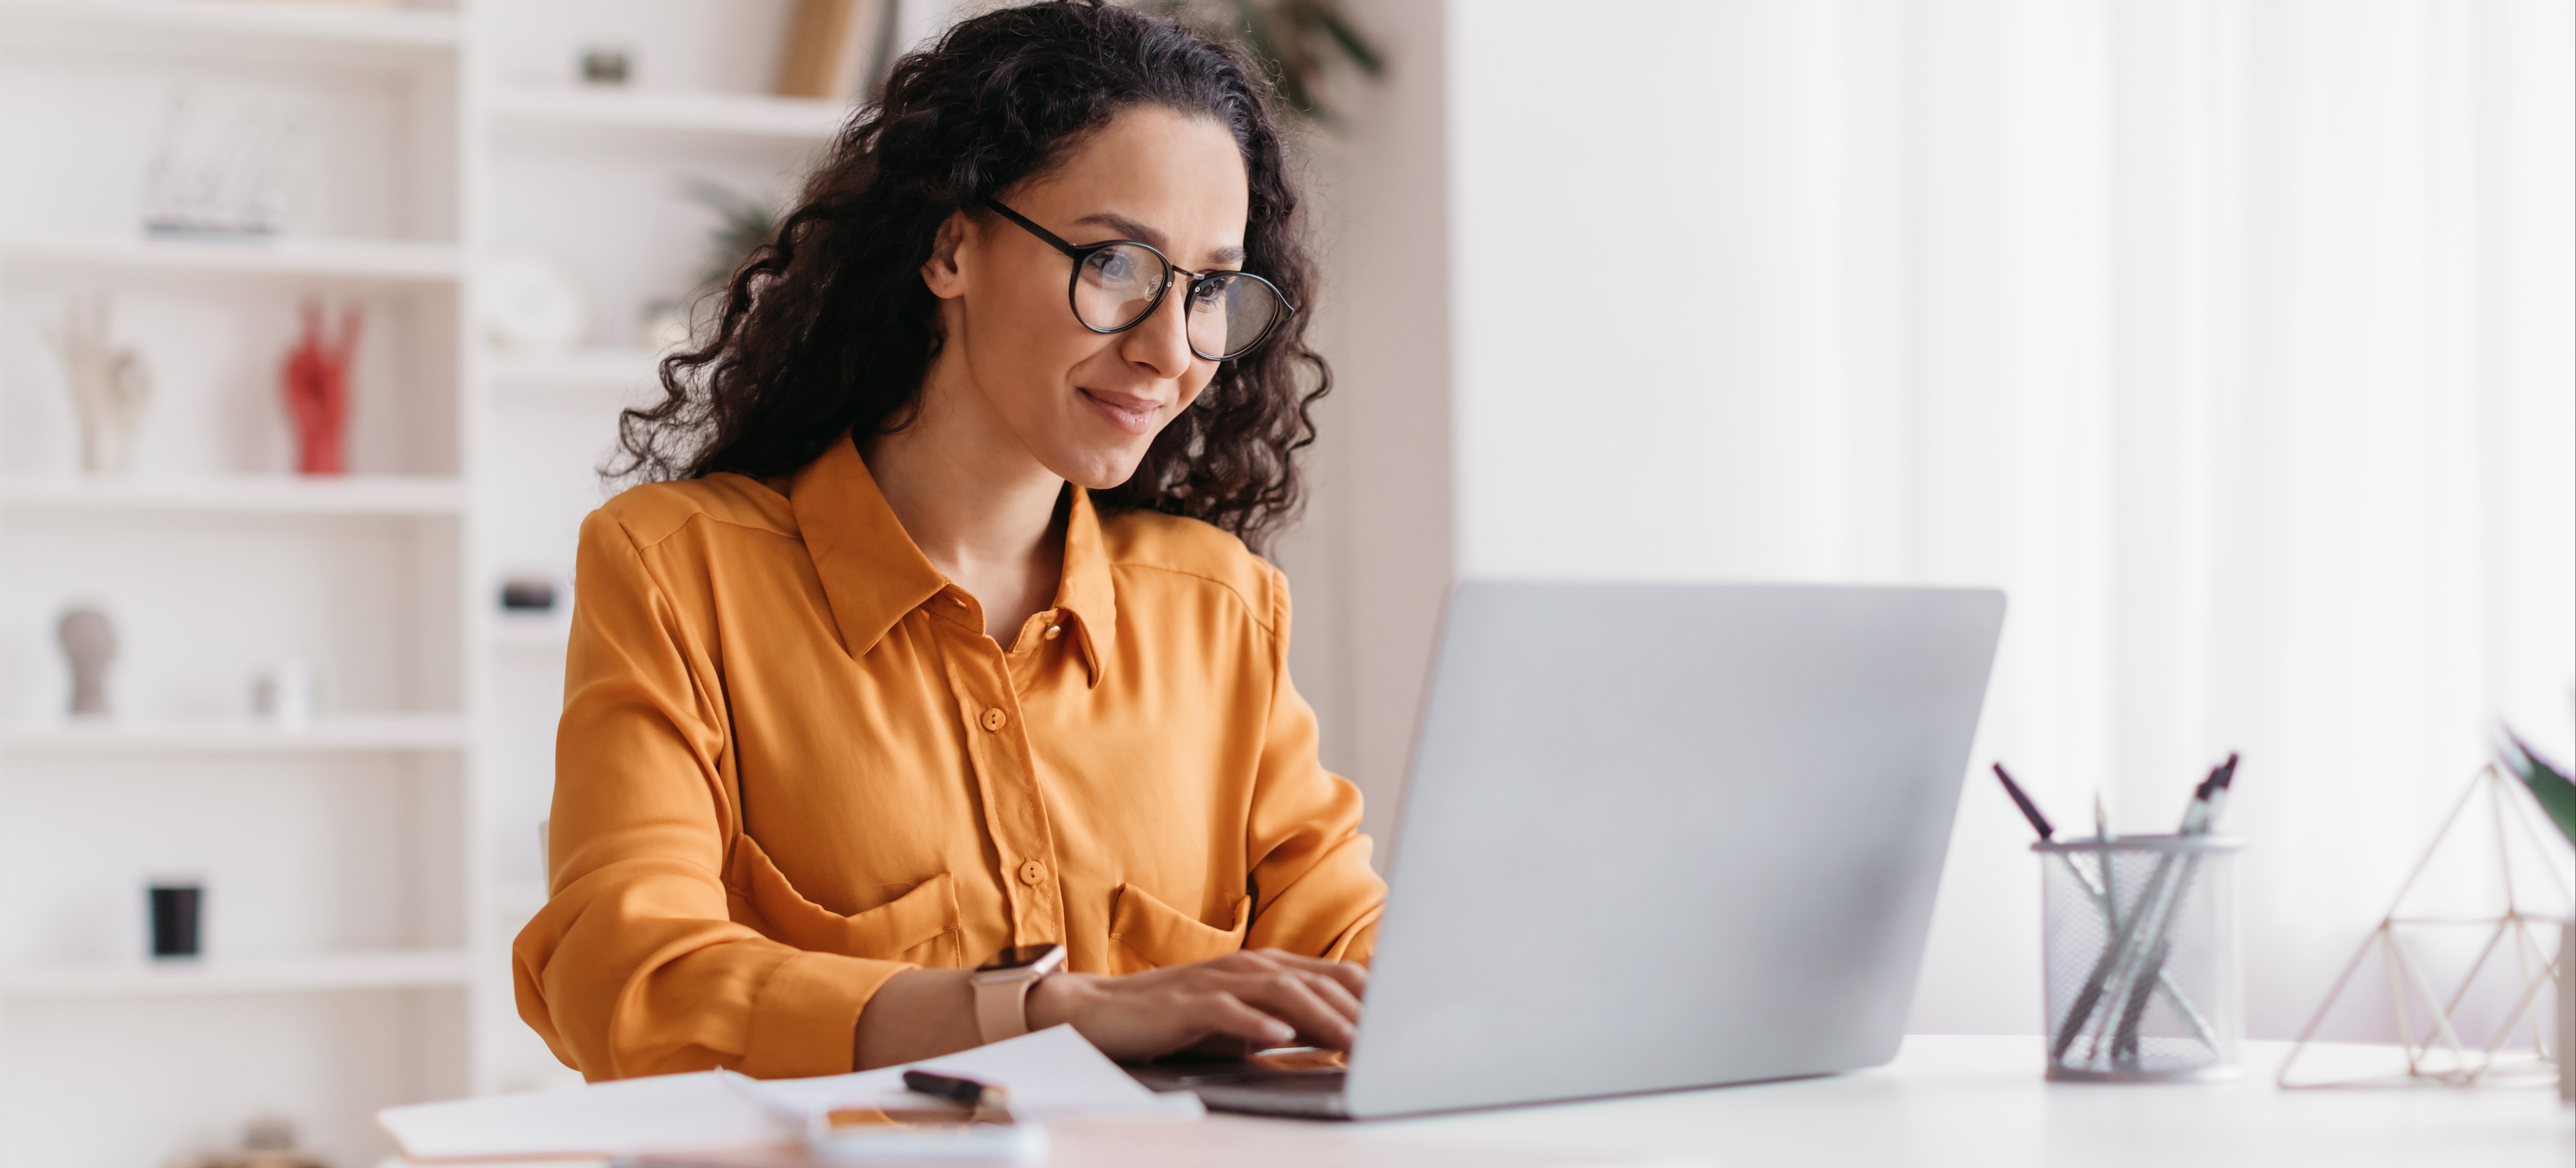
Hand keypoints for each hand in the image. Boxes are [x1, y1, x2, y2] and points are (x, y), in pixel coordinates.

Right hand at [1022, 948, 1366, 1062]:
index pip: (1333, 976)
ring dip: (1322, 1018)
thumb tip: (1343, 1037)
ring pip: (1282, 993)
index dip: (1373, 996)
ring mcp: (1216, 982)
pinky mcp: (1185, 1003)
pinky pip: (1226, 1012)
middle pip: (1317, 981)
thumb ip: (1288, 1020)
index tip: (1410, 1018)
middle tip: (1395, 1039)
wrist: (1099, 1012)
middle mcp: (1247, 966)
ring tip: (1355, 1042)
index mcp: (1266, 967)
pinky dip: (1256, 1023)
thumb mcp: (1242, 1018)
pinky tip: (1280, 1036)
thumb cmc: (1177, 1019)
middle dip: (1360, 1011)